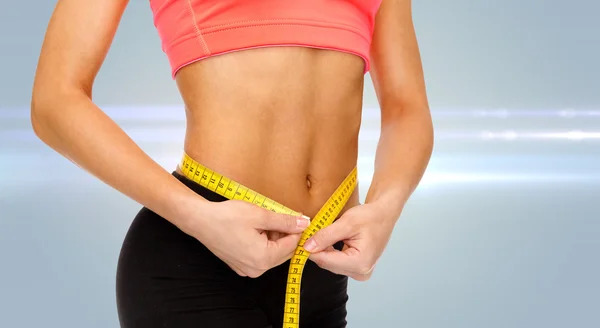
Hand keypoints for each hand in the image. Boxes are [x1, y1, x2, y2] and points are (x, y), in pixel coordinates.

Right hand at [184, 199, 309, 277]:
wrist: (200, 221)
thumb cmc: (227, 217)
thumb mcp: (260, 215)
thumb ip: (285, 221)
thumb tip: (304, 223)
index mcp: (264, 258)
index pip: (292, 245)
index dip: (297, 229)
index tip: (298, 217)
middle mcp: (257, 269)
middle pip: (284, 252)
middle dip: (285, 234)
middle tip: (279, 216)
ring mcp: (248, 269)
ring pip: (273, 254)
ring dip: (274, 238)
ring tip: (264, 221)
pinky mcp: (241, 266)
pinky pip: (261, 256)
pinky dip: (263, 243)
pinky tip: (256, 229)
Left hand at [302, 201, 398, 280]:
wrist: (384, 215)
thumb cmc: (371, 217)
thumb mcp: (346, 223)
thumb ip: (326, 236)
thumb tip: (308, 246)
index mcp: (360, 263)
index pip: (326, 261)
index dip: (310, 250)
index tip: (301, 239)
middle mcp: (360, 272)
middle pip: (327, 263)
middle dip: (318, 249)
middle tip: (311, 233)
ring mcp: (359, 272)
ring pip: (330, 263)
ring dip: (324, 249)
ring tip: (324, 234)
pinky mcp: (357, 269)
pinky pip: (336, 262)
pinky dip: (331, 251)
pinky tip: (332, 240)